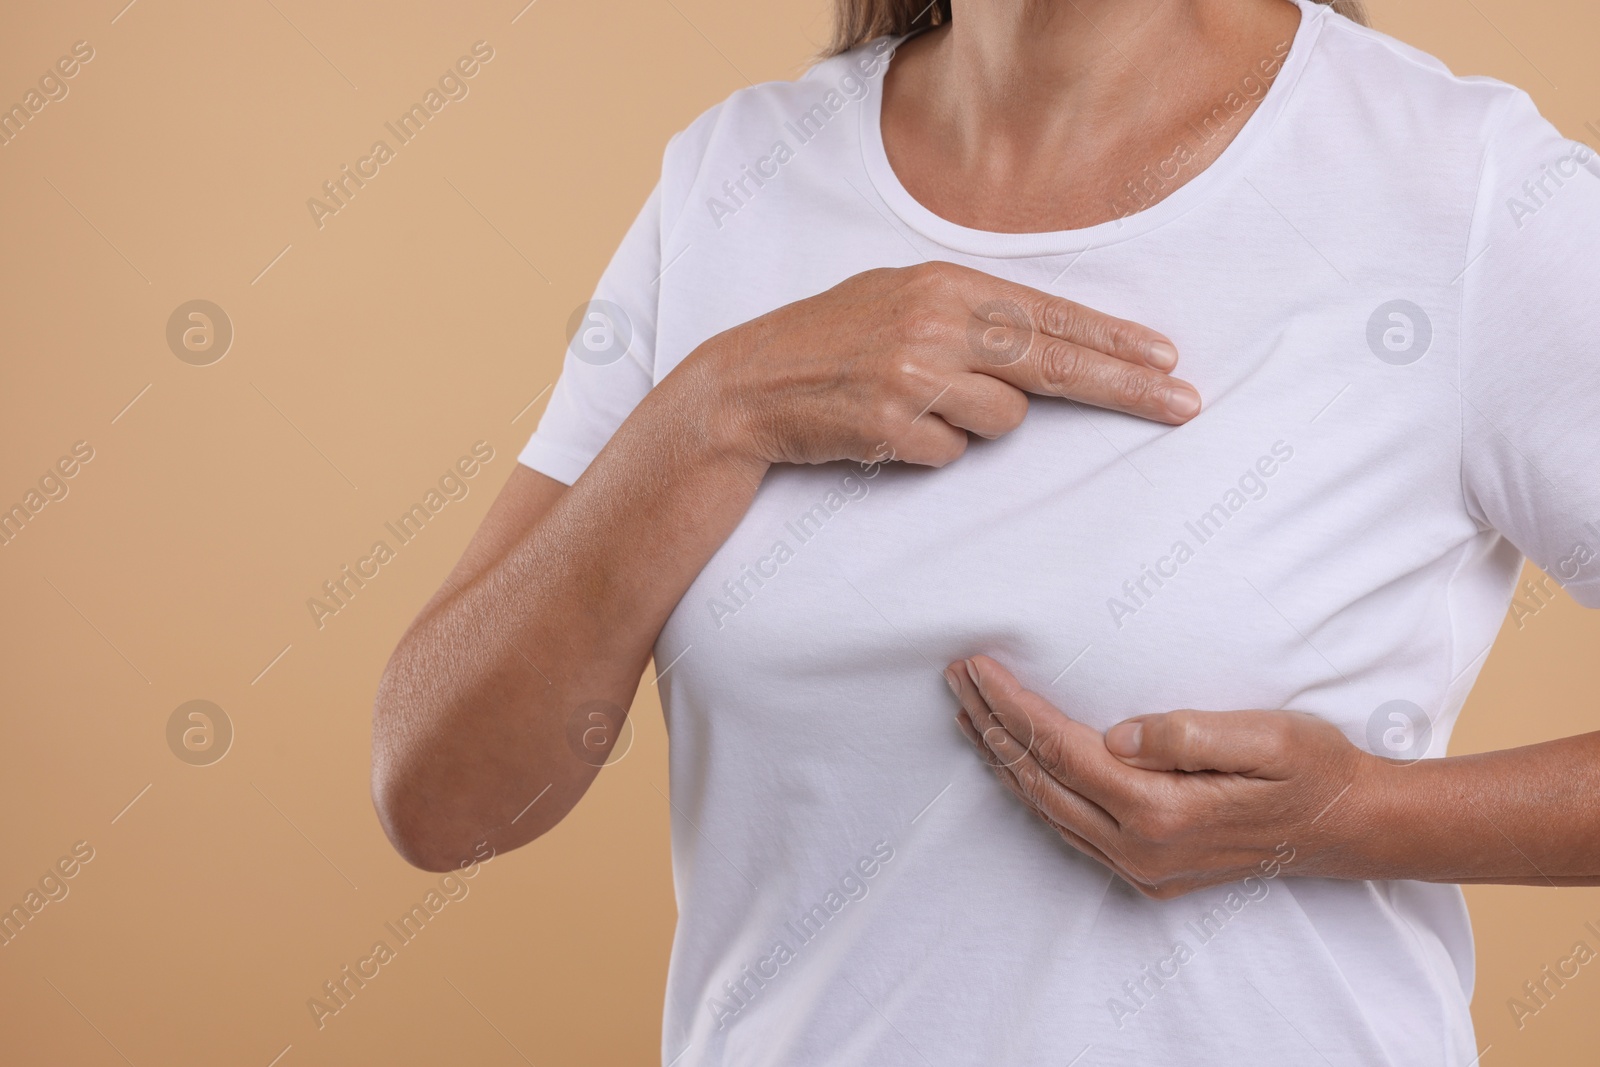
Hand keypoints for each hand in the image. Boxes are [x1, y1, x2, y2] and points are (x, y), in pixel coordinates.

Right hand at [685, 261, 1200, 468]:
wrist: (742, 388)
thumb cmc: (827, 344)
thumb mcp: (897, 301)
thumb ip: (968, 314)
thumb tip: (1048, 348)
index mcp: (942, 282)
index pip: (1049, 314)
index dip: (1113, 341)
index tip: (1166, 361)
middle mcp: (934, 322)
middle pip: (1055, 362)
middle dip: (1126, 388)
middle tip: (1185, 406)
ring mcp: (913, 374)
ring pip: (1002, 421)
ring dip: (973, 426)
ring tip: (915, 407)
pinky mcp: (892, 425)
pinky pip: (951, 455)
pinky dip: (928, 452)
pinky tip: (885, 430)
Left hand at [946, 655, 1376, 898]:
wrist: (1350, 828)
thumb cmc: (1312, 770)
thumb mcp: (1268, 737)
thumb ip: (1190, 734)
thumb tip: (1118, 734)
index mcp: (1161, 812)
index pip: (1059, 749)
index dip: (1012, 706)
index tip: (977, 666)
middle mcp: (1140, 850)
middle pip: (1038, 781)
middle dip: (990, 726)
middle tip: (955, 678)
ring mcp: (1141, 869)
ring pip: (1046, 809)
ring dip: (1002, 759)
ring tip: (968, 712)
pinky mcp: (1148, 873)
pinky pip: (1069, 828)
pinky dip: (1032, 790)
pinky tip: (1015, 764)